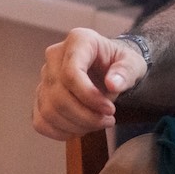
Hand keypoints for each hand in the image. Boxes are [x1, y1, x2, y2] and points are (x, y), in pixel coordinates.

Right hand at [32, 27, 147, 139]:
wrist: (109, 68)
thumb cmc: (120, 63)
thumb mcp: (133, 63)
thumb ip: (126, 72)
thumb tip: (112, 84)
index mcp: (78, 41)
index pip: (71, 73)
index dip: (89, 96)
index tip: (110, 110)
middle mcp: (55, 56)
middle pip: (59, 95)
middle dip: (85, 116)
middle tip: (107, 120)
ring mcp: (44, 76)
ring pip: (49, 110)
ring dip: (75, 126)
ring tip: (97, 124)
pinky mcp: (41, 96)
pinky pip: (41, 121)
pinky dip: (59, 132)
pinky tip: (80, 130)